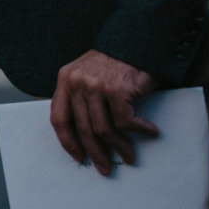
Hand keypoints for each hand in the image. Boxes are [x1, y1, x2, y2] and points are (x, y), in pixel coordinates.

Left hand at [50, 50, 157, 173]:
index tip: (78, 157)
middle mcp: (77, 83)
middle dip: (96, 153)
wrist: (137, 40)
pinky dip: (140, 130)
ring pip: (103, 129)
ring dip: (120, 147)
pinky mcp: (117, 90)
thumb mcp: (88, 75)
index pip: (58, 118)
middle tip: (106, 168)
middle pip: (83, 129)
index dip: (67, 141)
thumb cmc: (115, 63)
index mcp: (65, 80)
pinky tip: (150, 132)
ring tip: (130, 157)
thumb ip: (82, 97)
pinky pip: (126, 121)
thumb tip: (85, 135)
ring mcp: (96, 86)